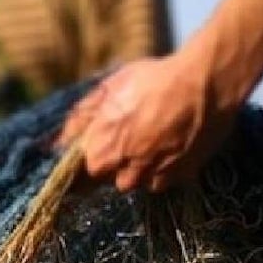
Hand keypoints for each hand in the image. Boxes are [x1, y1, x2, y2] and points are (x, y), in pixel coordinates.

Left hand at [58, 53, 241, 191]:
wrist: (206, 82)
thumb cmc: (152, 80)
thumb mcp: (108, 90)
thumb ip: (79, 119)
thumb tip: (57, 143)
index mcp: (101, 153)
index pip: (79, 179)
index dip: (80, 170)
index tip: (86, 161)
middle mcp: (126, 173)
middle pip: (109, 179)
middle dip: (113, 163)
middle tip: (127, 136)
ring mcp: (155, 178)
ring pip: (137, 182)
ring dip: (138, 167)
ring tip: (152, 137)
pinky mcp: (182, 177)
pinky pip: (163, 180)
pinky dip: (163, 168)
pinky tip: (170, 143)